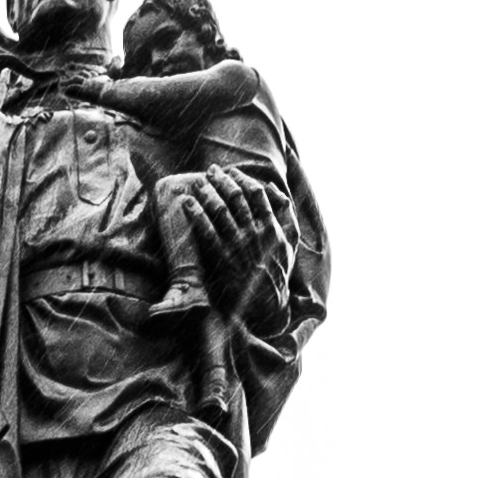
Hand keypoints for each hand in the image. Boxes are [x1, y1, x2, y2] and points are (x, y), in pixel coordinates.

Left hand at [195, 172, 292, 303]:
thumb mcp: (291, 242)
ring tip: (197, 183)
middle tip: (210, 171)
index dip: (242, 179)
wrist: (265, 306)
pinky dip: (195, 213)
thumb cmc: (278, 272)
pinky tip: (186, 203)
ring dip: (207, 192)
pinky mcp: (221, 258)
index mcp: (272, 226)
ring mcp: (237, 245)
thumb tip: (273, 187)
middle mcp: (254, 232)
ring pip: (220, 209)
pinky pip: (206, 230)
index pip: (256, 193)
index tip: (231, 173)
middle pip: (236, 197)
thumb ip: (286, 213)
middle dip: (222, 180)